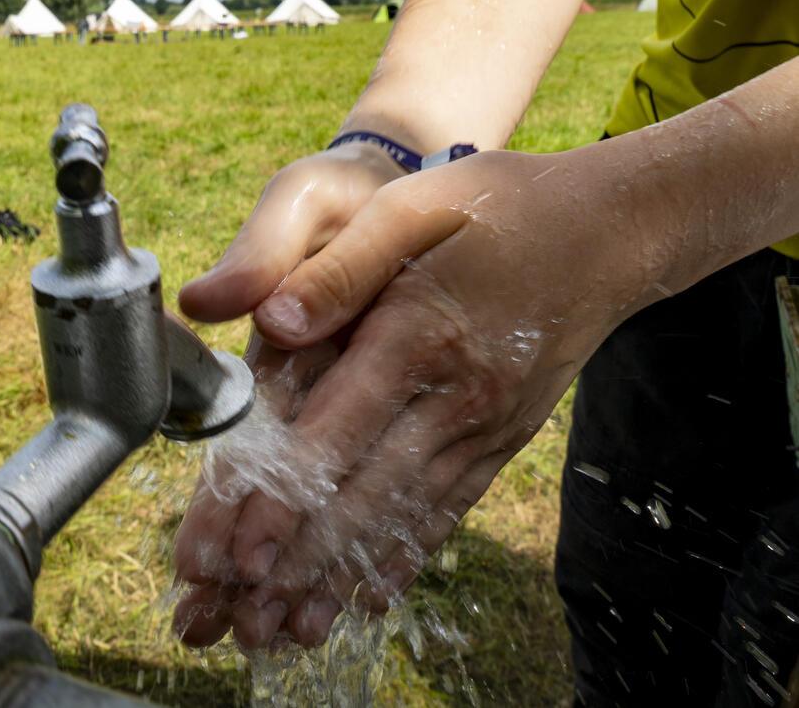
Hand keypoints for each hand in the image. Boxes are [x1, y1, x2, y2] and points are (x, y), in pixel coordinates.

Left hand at [173, 145, 661, 649]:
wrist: (609, 233)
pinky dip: (403, 558)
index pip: (332, 432)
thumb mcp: (413, 207)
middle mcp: (452, 394)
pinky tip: (367, 599)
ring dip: (338, 577)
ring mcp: (482, 425)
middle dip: (292, 561)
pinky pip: (446, 510)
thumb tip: (272, 318)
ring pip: (398, 517)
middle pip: (358, 493)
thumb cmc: (497, 207)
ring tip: (286, 633)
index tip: (230, 552)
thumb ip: (339, 264)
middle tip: (236, 617)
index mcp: (417, 331)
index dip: (278, 497)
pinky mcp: (500, 440)